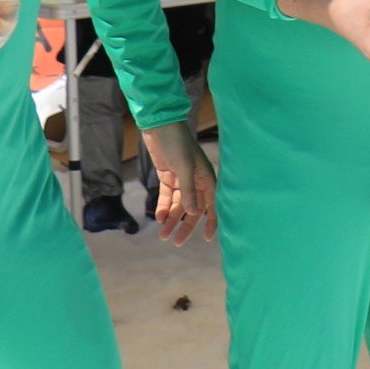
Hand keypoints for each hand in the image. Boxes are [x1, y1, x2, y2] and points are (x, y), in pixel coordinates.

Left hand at [143, 120, 217, 243]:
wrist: (160, 126)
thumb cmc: (177, 143)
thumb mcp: (184, 168)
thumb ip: (189, 191)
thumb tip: (194, 213)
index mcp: (206, 178)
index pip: (212, 204)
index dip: (211, 221)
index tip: (206, 238)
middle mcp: (196, 181)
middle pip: (193, 209)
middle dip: (184, 226)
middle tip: (175, 242)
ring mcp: (181, 179)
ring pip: (178, 205)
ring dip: (171, 219)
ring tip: (162, 235)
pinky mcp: (168, 176)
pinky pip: (167, 197)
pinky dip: (162, 207)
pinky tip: (157, 217)